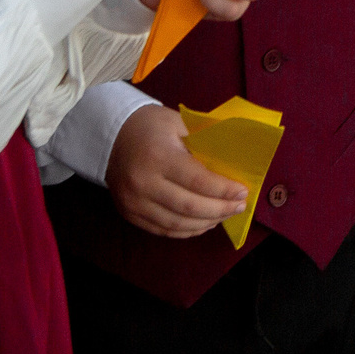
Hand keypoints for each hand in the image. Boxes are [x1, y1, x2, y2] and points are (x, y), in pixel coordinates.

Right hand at [105, 103, 248, 238]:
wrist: (111, 134)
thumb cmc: (151, 125)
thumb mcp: (180, 123)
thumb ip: (204, 143)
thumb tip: (234, 165)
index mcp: (158, 156)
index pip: (198, 181)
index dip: (223, 190)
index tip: (243, 191)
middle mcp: (143, 183)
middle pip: (189, 207)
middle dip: (220, 209)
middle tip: (240, 206)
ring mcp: (133, 202)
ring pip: (176, 223)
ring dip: (206, 223)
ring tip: (225, 216)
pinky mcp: (128, 214)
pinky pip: (162, 229)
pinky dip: (186, 230)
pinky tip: (203, 223)